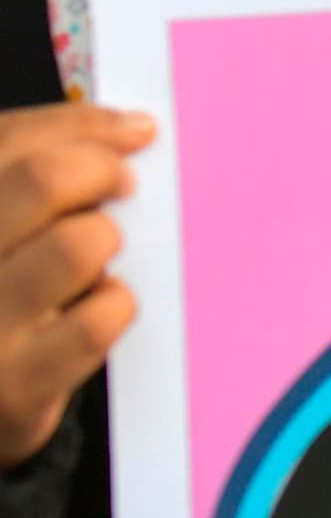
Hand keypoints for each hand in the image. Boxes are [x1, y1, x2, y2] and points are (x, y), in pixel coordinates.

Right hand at [0, 105, 153, 468]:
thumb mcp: (5, 225)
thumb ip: (38, 161)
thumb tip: (131, 127)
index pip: (9, 139)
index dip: (83, 128)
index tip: (132, 134)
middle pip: (42, 181)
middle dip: (102, 173)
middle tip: (121, 186)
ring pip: (78, 245)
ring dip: (104, 242)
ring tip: (91, 257)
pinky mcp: (13, 390)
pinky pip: (98, 321)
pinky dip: (115, 305)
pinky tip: (95, 308)